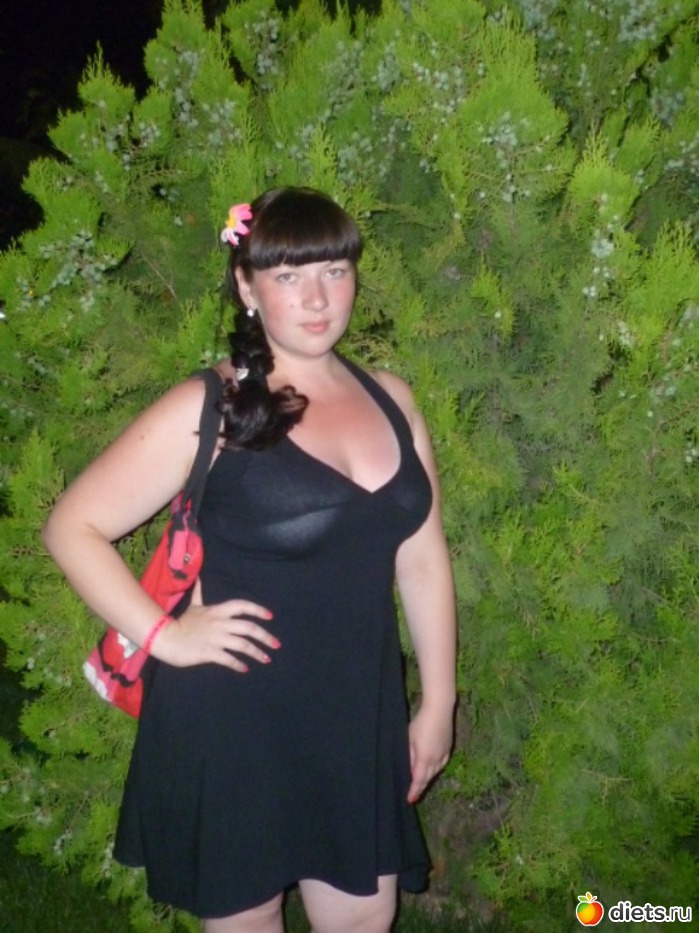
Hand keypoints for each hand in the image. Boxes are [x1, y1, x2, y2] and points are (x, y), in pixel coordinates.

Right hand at [151, 579, 278, 671]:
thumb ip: (200, 593)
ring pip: (243, 645)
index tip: (270, 617)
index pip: (242, 606)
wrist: (165, 638)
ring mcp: (215, 638)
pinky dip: (239, 665)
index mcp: (218, 610)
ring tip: (266, 659)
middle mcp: (220, 623)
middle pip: (249, 628)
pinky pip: (229, 659)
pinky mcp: (209, 652)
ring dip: (257, 653)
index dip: (258, 610)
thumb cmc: (182, 623)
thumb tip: (200, 578)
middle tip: (276, 645)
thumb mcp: (194, 606)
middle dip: (265, 636)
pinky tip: (245, 668)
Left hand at [406, 701, 453, 804]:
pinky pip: (442, 764)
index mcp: (424, 758)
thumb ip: (411, 755)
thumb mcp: (410, 738)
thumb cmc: (421, 722)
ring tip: (421, 783)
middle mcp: (436, 759)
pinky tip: (433, 769)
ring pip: (436, 771)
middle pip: (428, 777)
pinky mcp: (449, 748)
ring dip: (428, 778)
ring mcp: (444, 753)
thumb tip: (410, 769)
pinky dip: (436, 769)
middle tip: (414, 794)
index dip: (414, 791)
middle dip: (421, 786)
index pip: (419, 779)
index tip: (410, 800)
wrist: (440, 709)